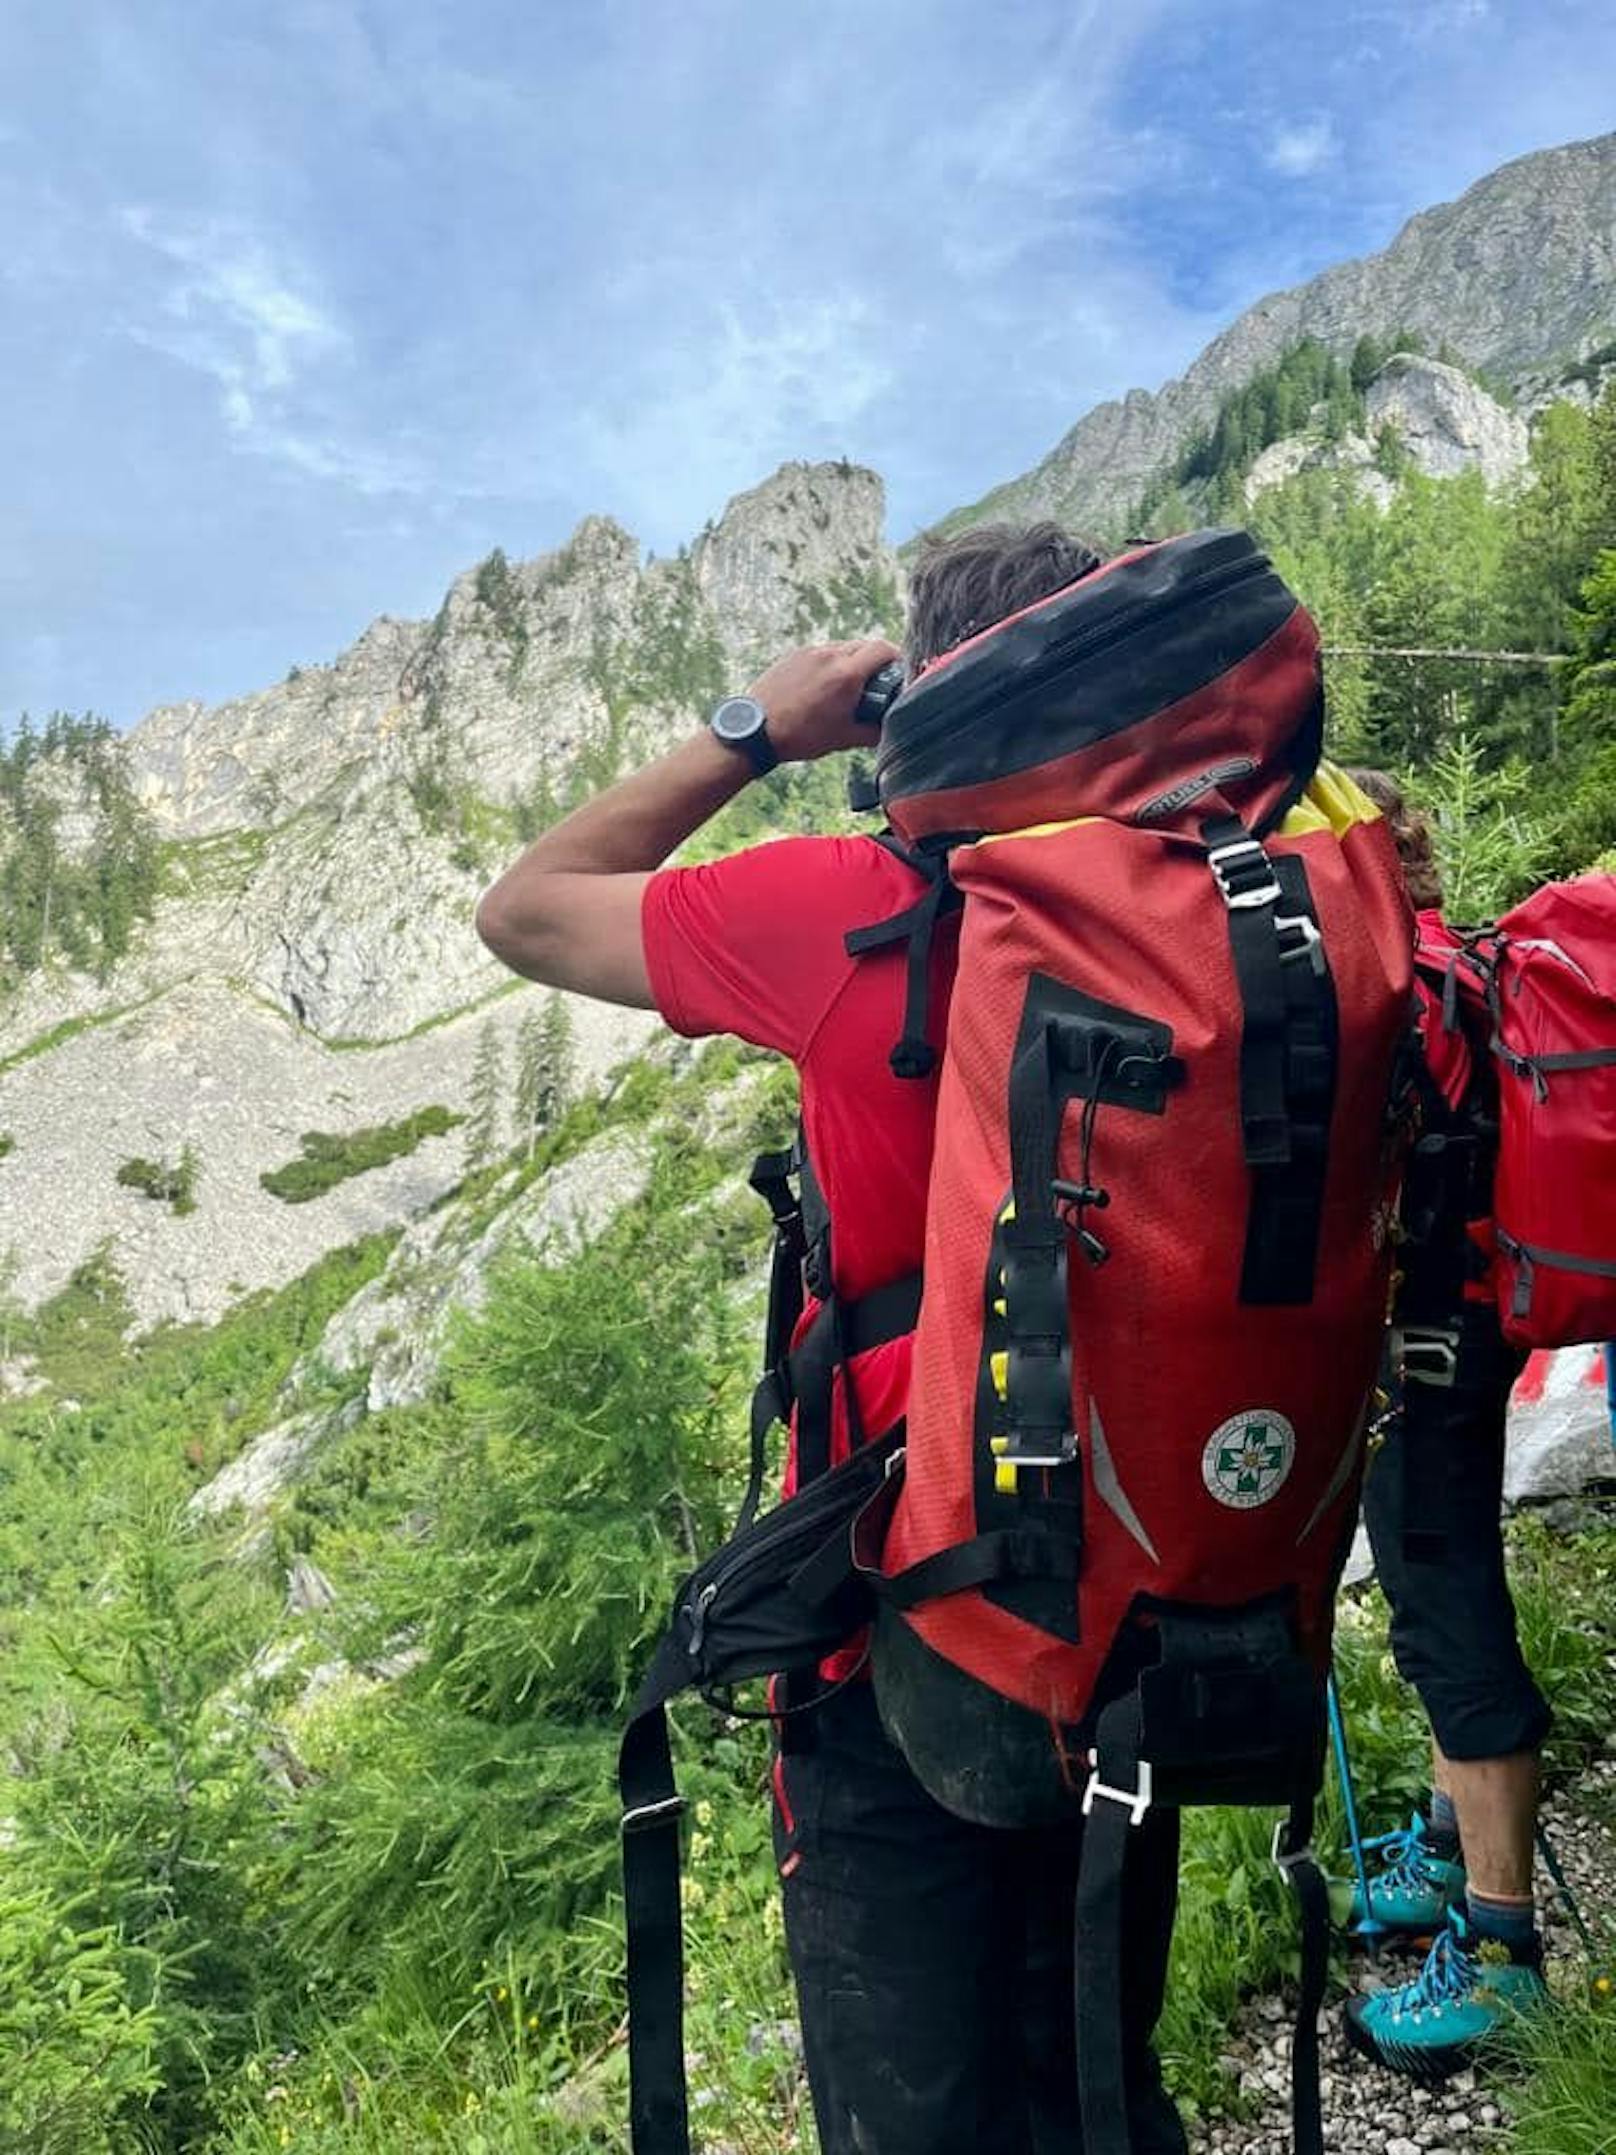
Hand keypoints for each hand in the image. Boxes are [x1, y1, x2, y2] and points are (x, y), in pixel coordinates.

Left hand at [744, 638, 901, 762]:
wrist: (756, 730)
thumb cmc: (799, 736)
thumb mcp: (843, 739)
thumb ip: (873, 732)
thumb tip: (889, 730)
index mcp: (847, 674)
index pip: (883, 649)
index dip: (897, 658)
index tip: (899, 670)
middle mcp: (829, 656)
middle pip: (864, 646)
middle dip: (875, 662)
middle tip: (876, 684)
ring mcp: (810, 652)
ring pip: (842, 648)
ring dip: (852, 662)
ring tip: (847, 687)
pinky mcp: (794, 655)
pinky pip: (821, 653)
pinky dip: (830, 664)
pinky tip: (824, 686)